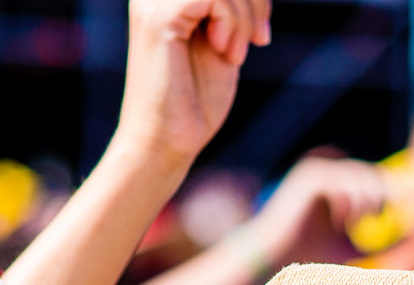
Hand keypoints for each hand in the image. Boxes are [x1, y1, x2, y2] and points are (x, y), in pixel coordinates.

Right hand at [115, 0, 270, 166]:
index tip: (261, 33)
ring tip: (235, 53)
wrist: (167, 140)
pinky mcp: (158, 19)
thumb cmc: (195, 100)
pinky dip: (232, 23)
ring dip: (242, 17)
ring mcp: (152, 2)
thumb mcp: (223, 42)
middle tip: (259, 38)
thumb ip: (231, 12)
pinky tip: (227, 53)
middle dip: (253, 2)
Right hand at [251, 155, 389, 264]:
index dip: (393, 192)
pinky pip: (342, 183)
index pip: (372, 181)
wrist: (277, 257)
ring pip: (358, 177)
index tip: (411, 206)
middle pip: (369, 174)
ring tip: (356, 224)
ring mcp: (316, 173)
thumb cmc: (311, 255)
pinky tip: (342, 223)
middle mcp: (325, 175)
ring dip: (365, 202)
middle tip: (383, 218)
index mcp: (336, 186)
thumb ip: (383, 243)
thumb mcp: (355, 248)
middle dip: (383, 195)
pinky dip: (348, 203)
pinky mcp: (310, 179)